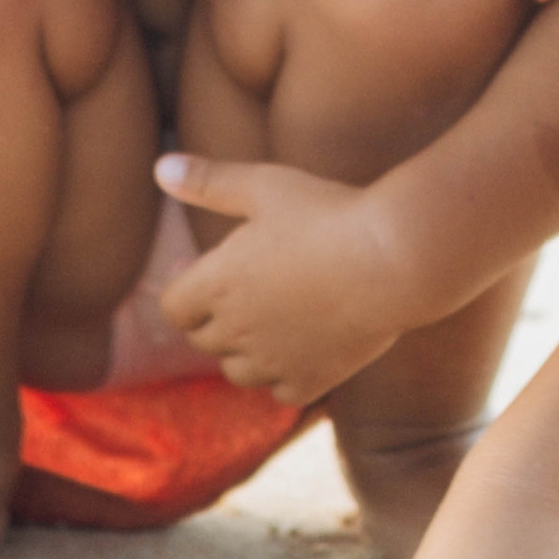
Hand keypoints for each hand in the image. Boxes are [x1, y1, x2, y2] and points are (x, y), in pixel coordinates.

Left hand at [151, 153, 417, 408]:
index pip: (173, 307)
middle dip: (215, 317)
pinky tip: (306, 345)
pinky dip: (286, 374)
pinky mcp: (313, 380)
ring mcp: (274, 361)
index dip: (186, 289)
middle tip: (249, 287)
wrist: (396, 256)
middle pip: (202, 340)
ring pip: (237, 371)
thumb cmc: (329, 212)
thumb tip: (161, 167)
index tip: (212, 268)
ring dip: (245, 350)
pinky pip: (281, 391)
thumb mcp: (266, 185)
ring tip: (274, 318)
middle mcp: (237, 331)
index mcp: (216, 284)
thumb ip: (209, 181)